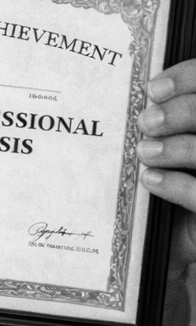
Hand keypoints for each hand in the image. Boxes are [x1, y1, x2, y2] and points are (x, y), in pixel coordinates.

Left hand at [138, 57, 195, 282]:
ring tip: (143, 153)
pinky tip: (149, 180)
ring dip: (174, 148)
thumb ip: (163, 122)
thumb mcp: (168, 156)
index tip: (150, 88)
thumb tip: (139, 91)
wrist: (172, 248)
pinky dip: (175, 184)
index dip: (187, 77)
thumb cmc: (171, 194)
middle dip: (179, 112)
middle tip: (145, 123)